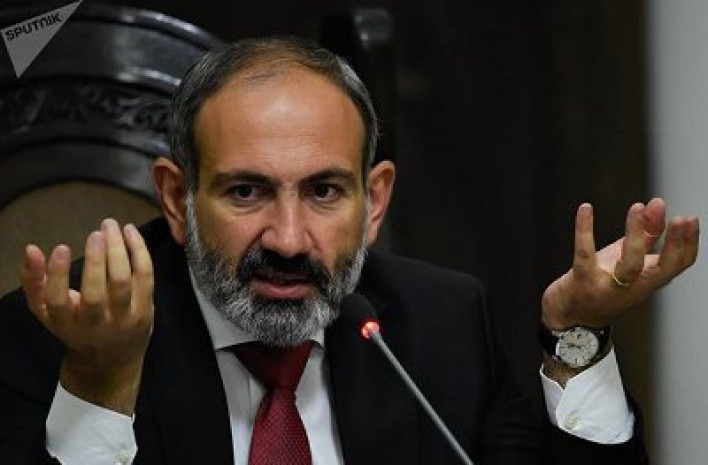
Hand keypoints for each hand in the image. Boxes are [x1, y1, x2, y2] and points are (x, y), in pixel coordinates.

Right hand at [20, 219, 153, 414]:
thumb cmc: (75, 327)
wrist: (111, 359)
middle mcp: (96, 324)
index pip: (58, 301)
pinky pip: (145, 276)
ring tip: (111, 226)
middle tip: (97, 232)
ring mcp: (123, 318)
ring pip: (123, 282)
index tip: (60, 247)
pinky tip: (131, 232)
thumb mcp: (48, 312)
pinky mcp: (145, 309)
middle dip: (97, 260)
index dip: (58, 275)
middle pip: (96, 293)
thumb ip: (35, 282)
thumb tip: (30, 249)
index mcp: (66, 323)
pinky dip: (139, 252)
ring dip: (119, 250)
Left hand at [542, 198, 698, 329]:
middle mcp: (633, 286)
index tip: (690, 218)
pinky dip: (584, 230)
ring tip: (637, 208)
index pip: (678, 265)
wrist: (570, 316)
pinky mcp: (582, 281)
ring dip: (635, 235)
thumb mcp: (627, 258)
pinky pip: (585, 254)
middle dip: (674, 245)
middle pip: (662, 269)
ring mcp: (608, 286)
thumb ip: (646, 233)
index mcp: (648, 279)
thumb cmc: (603, 283)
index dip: (688, 243)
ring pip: (629, 264)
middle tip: (679, 218)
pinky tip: (585, 208)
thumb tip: (657, 204)